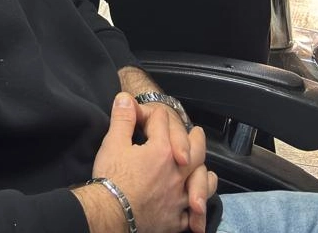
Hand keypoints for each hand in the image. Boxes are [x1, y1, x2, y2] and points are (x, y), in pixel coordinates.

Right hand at [89, 93, 202, 232]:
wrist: (111, 213)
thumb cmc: (111, 178)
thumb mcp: (112, 143)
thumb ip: (122, 119)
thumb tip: (126, 98)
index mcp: (162, 150)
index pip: (162, 124)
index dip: (153, 115)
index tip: (147, 115)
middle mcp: (176, 173)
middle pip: (194, 151)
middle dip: (195, 139)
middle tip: (198, 133)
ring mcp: (178, 197)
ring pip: (200, 183)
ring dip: (204, 174)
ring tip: (206, 170)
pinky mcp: (175, 219)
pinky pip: (192, 213)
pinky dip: (197, 208)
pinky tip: (197, 206)